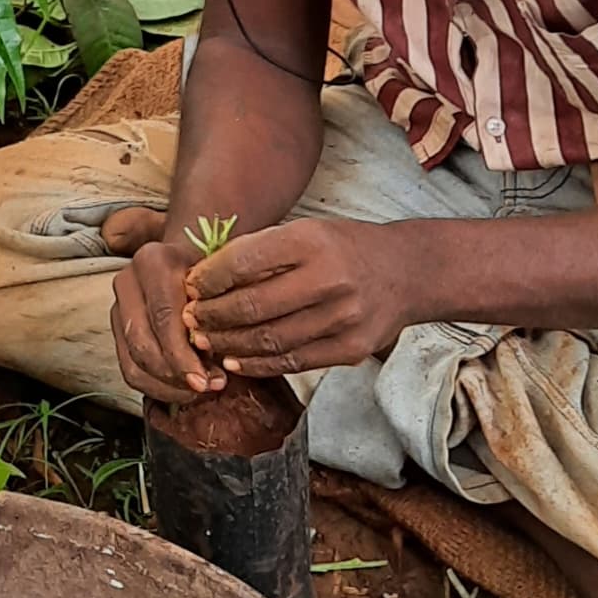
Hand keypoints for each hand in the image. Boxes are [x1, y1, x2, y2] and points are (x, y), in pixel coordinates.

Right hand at [102, 208, 214, 399]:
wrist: (195, 257)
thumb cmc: (217, 272)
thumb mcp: (224, 281)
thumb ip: (221, 312)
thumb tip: (220, 356)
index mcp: (154, 260)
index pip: (163, 317)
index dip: (182, 355)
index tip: (206, 380)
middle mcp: (129, 280)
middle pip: (142, 343)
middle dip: (175, 375)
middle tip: (205, 388)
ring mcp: (119, 305)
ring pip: (133, 361)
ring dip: (166, 386)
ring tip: (198, 391)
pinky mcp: (118, 328)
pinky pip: (129, 369)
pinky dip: (156, 388)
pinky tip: (183, 390)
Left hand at [189, 220, 422, 374]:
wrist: (406, 273)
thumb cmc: (343, 249)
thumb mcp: (305, 232)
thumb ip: (260, 252)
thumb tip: (203, 278)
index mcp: (311, 241)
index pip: (244, 262)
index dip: (209, 279)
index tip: (190, 287)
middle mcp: (329, 279)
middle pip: (252, 306)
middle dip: (212, 316)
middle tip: (190, 320)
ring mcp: (343, 318)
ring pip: (269, 340)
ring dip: (229, 344)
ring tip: (206, 342)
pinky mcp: (351, 349)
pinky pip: (293, 362)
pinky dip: (258, 365)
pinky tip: (236, 360)